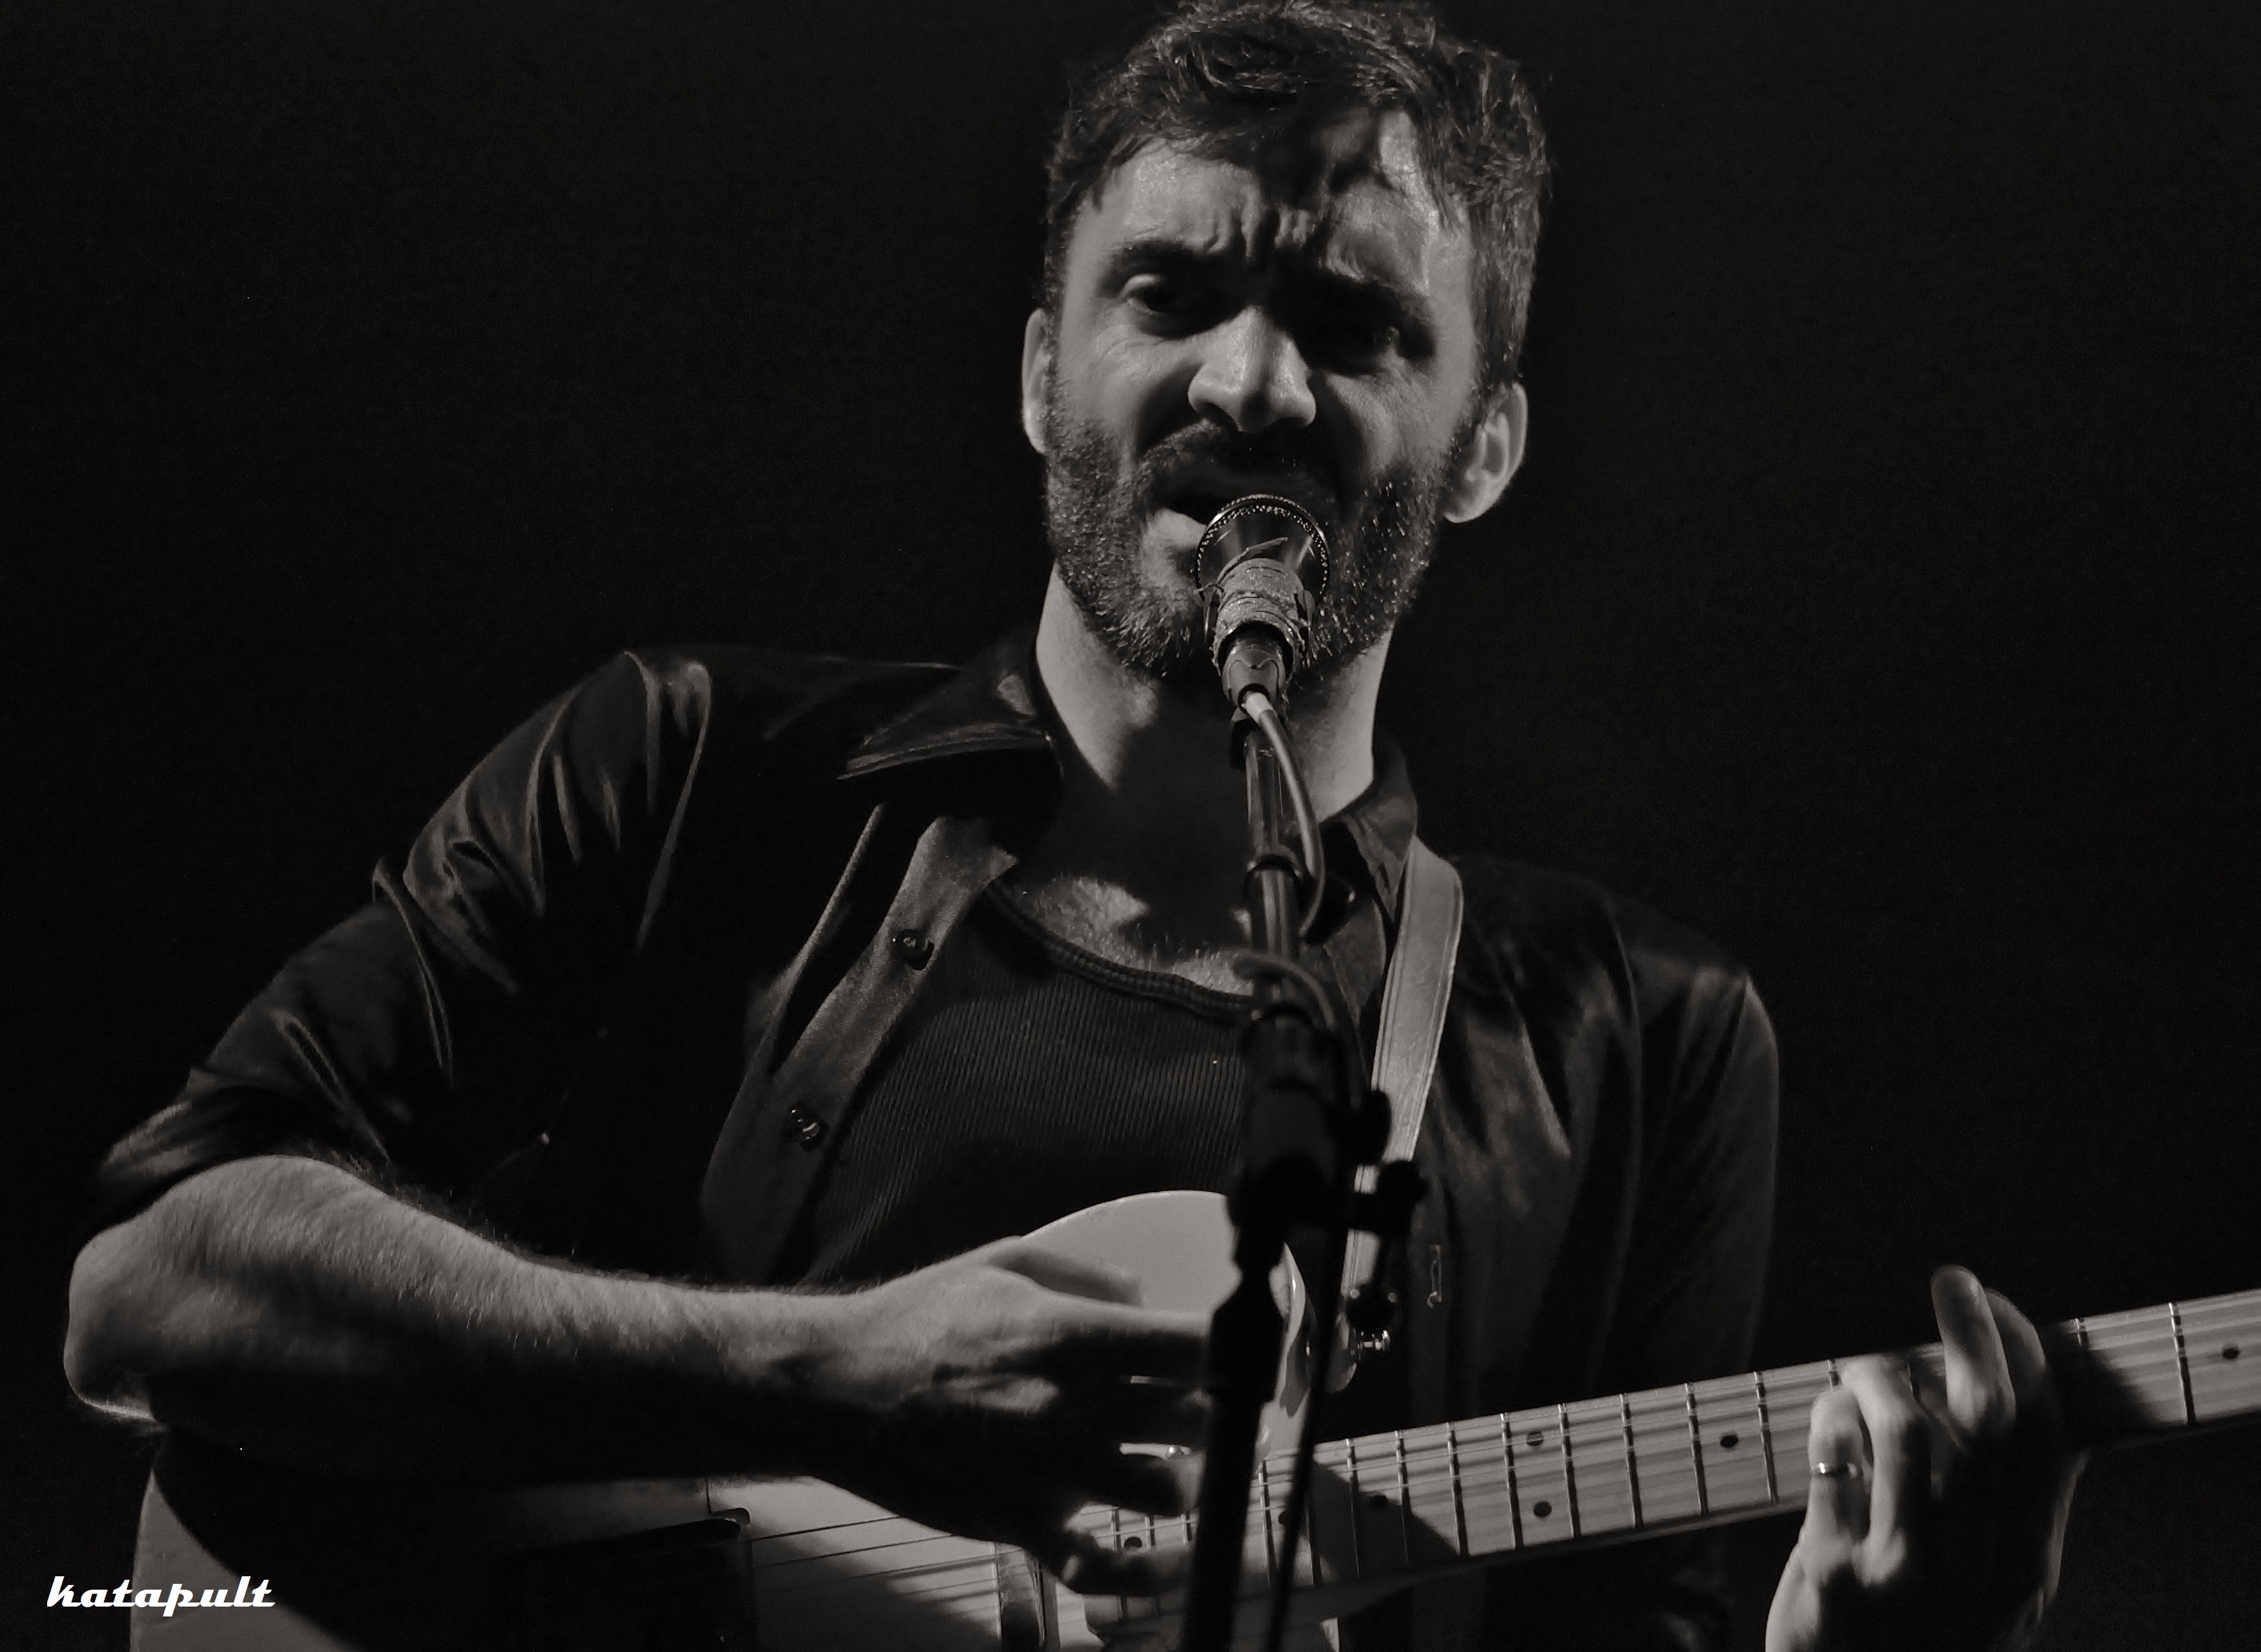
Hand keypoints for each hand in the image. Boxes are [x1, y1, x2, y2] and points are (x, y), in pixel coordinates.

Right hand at [796, 1237, 1208, 1594]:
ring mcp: (1047, 1472)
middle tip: (1216, 1409)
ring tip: (1178, 1464)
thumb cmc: (918, 1321)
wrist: (837, 1390)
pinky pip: (1098, 1567)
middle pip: (1192, 1420)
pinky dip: (1144, 1573)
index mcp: (1069, 1335)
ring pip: (1164, 1492)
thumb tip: (1147, 1299)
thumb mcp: (1004, 1262)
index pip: (1192, 1348)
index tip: (1245, 1352)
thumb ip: (1088, 1277)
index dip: (1235, 1351)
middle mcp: (1068, 1406)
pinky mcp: (1020, 1523)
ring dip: (1186, 1480)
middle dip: (1216, 1415)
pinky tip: (1169, 1560)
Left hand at [1766, 1267, 2085, 1650]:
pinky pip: (1834, 1462)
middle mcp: (1975, 1564)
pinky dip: (1832, 1415)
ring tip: (1869, 1368)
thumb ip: (2012, 1511)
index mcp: (2024, 1562)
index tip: (2002, 1309)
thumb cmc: (1924, 1639)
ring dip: (1887, 1372)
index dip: (2028, 1355)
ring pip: (1910, 1430)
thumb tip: (2028, 1405)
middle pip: (1991, 1418)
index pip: (2046, 1434)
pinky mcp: (1834, 1573)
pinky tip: (1829, 1413)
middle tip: (1954, 1282)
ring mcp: (1904, 1570)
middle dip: (1977, 1331)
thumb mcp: (1996, 1591)